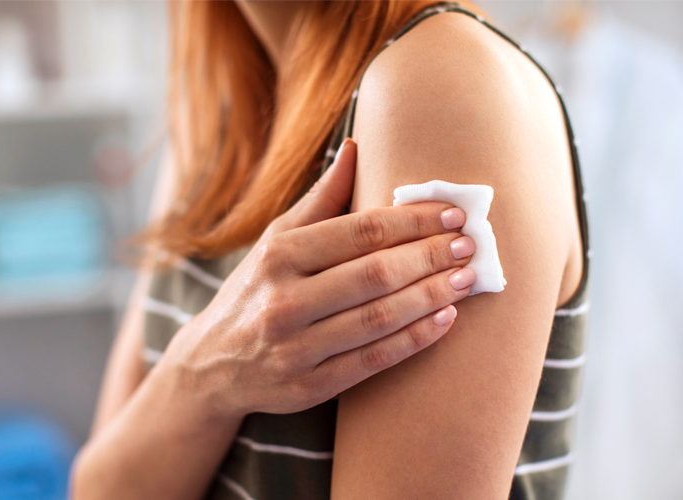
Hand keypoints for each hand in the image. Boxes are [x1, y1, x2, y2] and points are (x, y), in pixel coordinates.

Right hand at [160, 139, 475, 416]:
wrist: (211, 365)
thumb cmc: (255, 291)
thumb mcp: (276, 240)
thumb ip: (320, 199)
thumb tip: (356, 146)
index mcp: (278, 255)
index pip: (360, 231)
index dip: (413, 220)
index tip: (453, 213)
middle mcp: (283, 300)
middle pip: (374, 273)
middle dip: (430, 256)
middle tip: (471, 245)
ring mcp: (296, 348)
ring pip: (378, 318)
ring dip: (431, 296)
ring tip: (467, 279)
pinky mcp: (309, 387)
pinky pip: (373, 360)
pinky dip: (414, 339)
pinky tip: (445, 320)